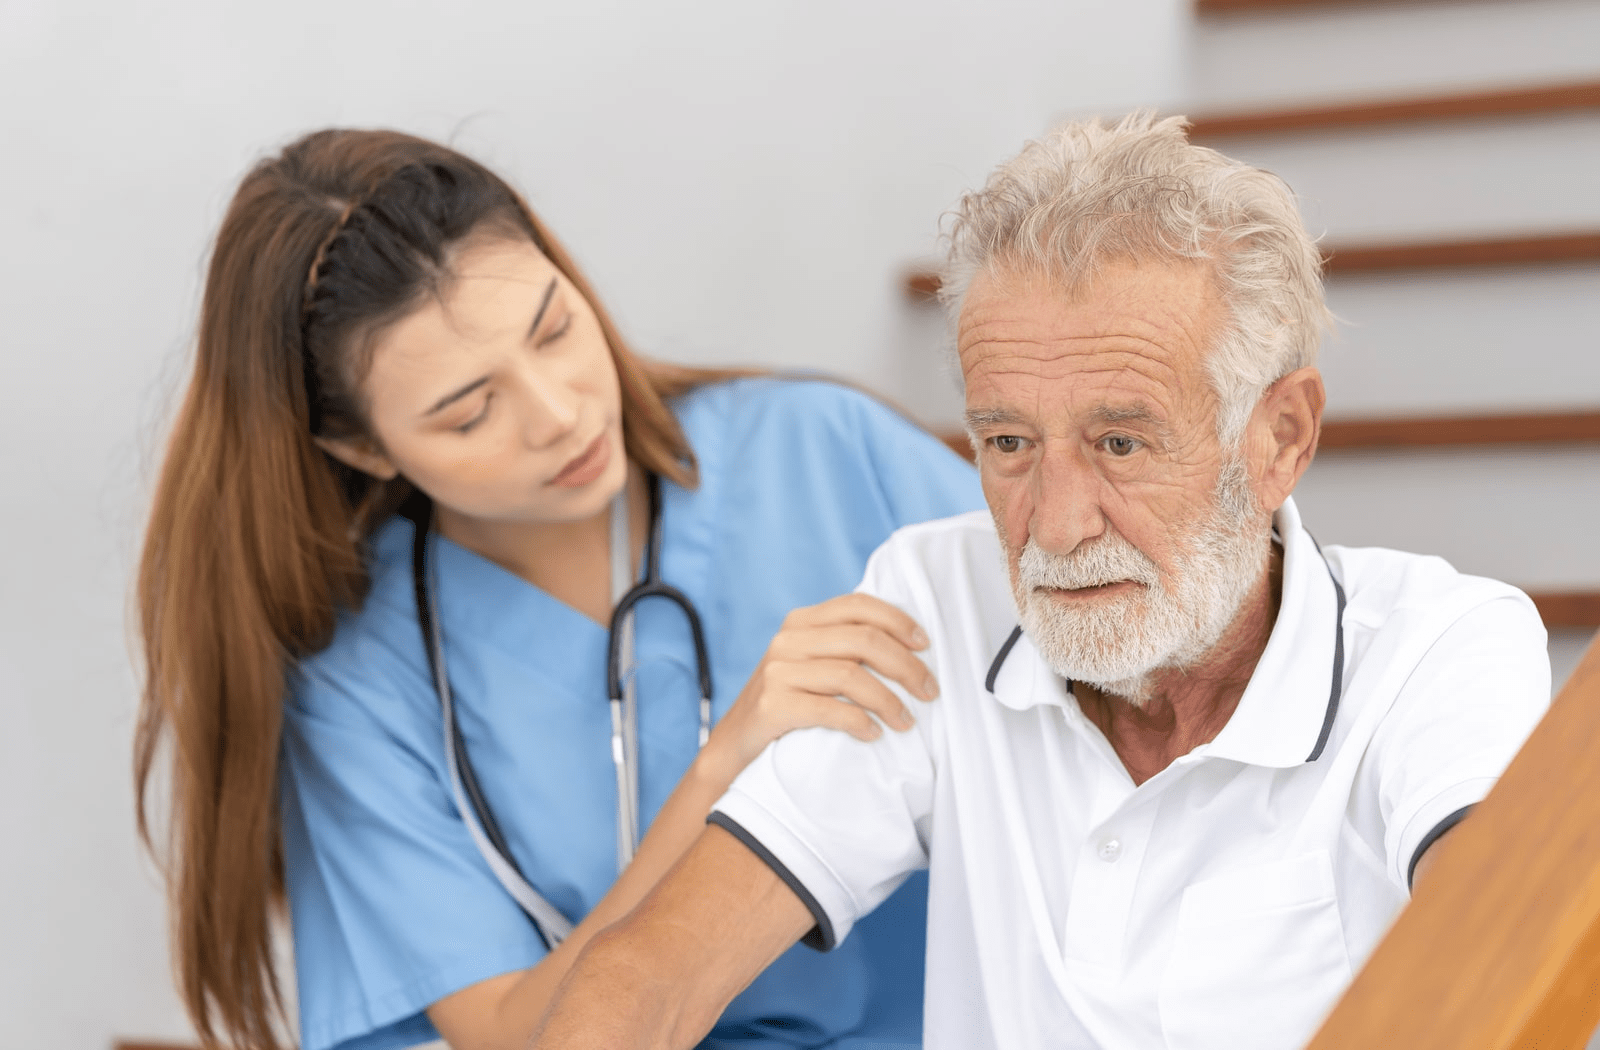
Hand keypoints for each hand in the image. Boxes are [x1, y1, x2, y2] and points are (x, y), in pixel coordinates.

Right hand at [701, 593, 936, 782]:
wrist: (735, 745)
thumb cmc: (788, 703)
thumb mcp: (809, 663)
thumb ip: (842, 646)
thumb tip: (908, 644)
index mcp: (801, 621)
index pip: (858, 605)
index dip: (898, 621)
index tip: (925, 645)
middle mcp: (788, 639)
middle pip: (863, 641)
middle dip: (906, 667)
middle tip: (929, 692)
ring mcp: (777, 671)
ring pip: (851, 676)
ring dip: (889, 701)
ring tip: (907, 721)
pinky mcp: (772, 705)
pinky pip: (830, 710)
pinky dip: (860, 723)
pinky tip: (874, 734)